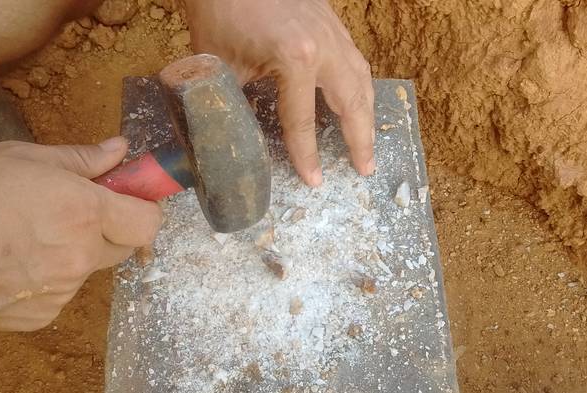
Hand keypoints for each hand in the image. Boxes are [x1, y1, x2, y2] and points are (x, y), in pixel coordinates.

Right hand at [0, 138, 160, 340]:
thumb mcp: (20, 158)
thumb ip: (80, 159)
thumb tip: (119, 150)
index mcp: (83, 211)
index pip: (149, 222)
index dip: (144, 208)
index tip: (128, 198)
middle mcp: (81, 257)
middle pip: (123, 246)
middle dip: (107, 228)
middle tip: (67, 212)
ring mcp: (61, 292)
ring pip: (87, 270)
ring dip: (72, 254)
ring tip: (24, 237)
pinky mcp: (40, 317)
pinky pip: (60, 294)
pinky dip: (46, 280)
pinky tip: (10, 263)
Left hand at [184, 0, 374, 185]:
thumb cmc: (221, 8)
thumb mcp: (221, 65)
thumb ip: (236, 104)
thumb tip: (240, 138)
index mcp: (296, 59)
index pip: (304, 121)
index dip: (307, 155)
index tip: (315, 181)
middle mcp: (324, 47)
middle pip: (352, 103)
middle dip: (360, 139)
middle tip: (366, 169)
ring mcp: (332, 32)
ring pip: (361, 79)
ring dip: (366, 113)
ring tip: (366, 141)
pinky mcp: (331, 22)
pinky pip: (354, 60)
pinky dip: (359, 86)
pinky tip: (354, 99)